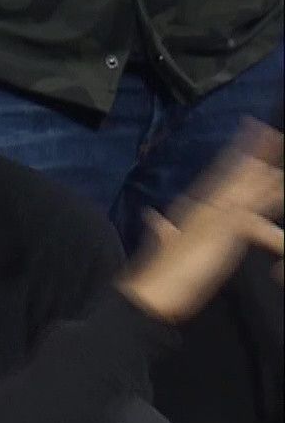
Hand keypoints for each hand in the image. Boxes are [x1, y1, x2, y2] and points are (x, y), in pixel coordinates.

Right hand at [120, 120, 283, 322]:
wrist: (150, 292)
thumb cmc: (162, 275)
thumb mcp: (165, 248)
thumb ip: (162, 231)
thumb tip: (152, 218)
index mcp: (191, 209)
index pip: (216, 176)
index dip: (232, 155)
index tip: (246, 133)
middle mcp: (202, 207)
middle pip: (230, 173)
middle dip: (250, 151)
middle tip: (269, 130)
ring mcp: (212, 216)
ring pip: (241, 184)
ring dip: (261, 165)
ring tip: (276, 142)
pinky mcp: (222, 230)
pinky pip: (248, 208)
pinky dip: (262, 193)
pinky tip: (275, 182)